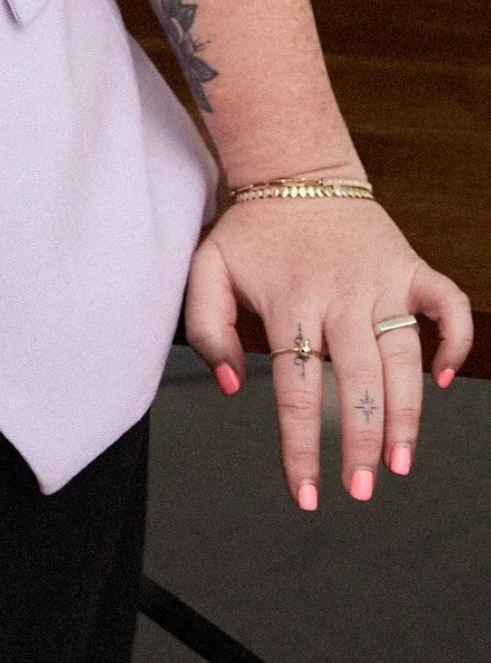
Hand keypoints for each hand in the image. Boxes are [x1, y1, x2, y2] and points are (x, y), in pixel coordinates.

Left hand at [185, 197, 473, 506]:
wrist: (296, 168)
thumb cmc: (252, 229)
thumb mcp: (207, 268)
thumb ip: (208, 328)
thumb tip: (232, 386)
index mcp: (289, 300)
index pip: (296, 387)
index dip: (301, 447)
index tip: (307, 494)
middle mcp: (340, 294)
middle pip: (357, 380)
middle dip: (361, 441)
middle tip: (362, 489)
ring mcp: (380, 281)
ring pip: (402, 355)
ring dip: (406, 413)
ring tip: (401, 463)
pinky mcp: (410, 268)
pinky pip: (446, 304)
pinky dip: (454, 339)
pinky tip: (442, 378)